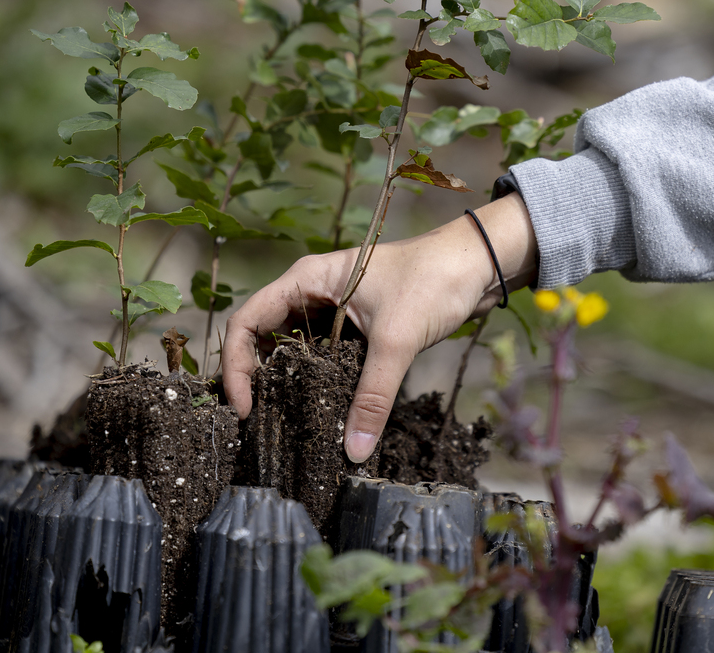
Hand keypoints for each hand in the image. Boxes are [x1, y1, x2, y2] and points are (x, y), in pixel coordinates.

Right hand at [222, 192, 536, 461]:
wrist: (478, 263)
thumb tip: (355, 450)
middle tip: (257, 421)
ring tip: (283, 421)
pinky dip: (317, 380)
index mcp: (307, 278)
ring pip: (293, 349)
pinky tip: (321, 409)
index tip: (245, 407)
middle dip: (254, 378)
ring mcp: (333, 307)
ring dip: (286, 381)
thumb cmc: (434, 281)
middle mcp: (312, 291)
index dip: (235, 365)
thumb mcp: (398, 340)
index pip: (247, 321)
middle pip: (262, 337)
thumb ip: (373, 396)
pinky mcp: (355, 325)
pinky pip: (323, 355)